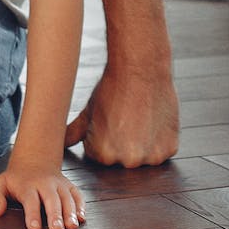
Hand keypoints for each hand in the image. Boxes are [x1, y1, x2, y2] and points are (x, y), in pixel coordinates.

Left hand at [0, 159, 84, 228]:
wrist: (34, 161)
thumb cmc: (15, 180)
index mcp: (27, 185)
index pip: (30, 199)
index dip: (32, 213)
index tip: (34, 227)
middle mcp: (45, 184)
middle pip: (51, 199)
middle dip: (55, 214)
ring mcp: (59, 184)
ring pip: (67, 197)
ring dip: (70, 212)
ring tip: (72, 226)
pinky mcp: (69, 187)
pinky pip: (77, 195)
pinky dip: (81, 206)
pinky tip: (81, 218)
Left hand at [64, 66, 179, 166]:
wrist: (141, 68)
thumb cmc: (111, 89)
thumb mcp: (87, 112)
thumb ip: (72, 133)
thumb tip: (58, 145)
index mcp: (103, 154)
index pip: (100, 156)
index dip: (103, 137)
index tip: (109, 120)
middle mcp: (127, 160)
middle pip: (122, 159)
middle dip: (122, 143)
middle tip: (125, 118)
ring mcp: (151, 157)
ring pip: (143, 157)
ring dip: (141, 144)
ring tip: (139, 118)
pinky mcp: (170, 149)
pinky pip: (162, 151)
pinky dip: (159, 140)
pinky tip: (152, 120)